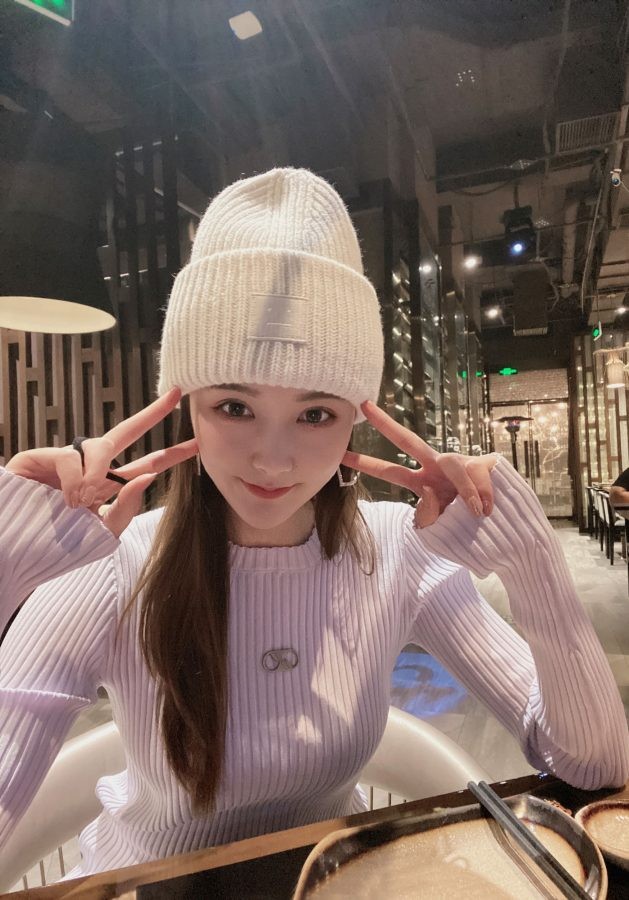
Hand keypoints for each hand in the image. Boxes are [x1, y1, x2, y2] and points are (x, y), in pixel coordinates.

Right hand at [6, 388, 196, 537]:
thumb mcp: (100, 532)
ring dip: (98, 472)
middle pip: (126, 433)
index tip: (198, 443)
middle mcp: (89, 467)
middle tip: (177, 395)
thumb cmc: (55, 545)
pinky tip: (69, 497)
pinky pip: (69, 457)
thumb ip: (125, 507)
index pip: (144, 465)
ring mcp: (66, 460)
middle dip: (152, 414)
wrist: (15, 551)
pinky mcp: (39, 456)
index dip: (170, 454)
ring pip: (99, 446)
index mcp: (107, 485)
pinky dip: (74, 478)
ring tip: (83, 500)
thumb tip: (149, 475)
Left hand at [343, 401, 498, 527]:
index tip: (340, 454)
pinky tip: (487, 509)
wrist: (504, 534)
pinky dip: (482, 496)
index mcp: (421, 483)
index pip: (388, 471)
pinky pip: (478, 477)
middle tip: (363, 405)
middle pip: (408, 441)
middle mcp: (436, 467)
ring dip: (466, 491)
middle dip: (386, 424)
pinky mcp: (484, 464)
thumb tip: (428, 491)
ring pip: (454, 467)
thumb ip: (428, 517)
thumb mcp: (441, 532)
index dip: (365, 464)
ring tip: (475, 512)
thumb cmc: (468, 531)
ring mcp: (459, 463)